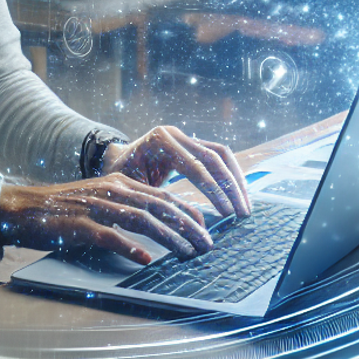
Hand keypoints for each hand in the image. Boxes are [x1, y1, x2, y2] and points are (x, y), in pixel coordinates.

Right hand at [0, 175, 212, 264]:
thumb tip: (158, 226)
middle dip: (187, 225)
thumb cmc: (66, 208)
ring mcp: (96, 207)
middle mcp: (113, 191)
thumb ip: (127, 207)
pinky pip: (110, 236)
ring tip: (187, 253)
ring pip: (142, 220)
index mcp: (120, 183)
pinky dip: (130, 247)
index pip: (163, 195)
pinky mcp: (80, 226)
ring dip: (169, 237)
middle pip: (159, 206)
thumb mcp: (101, 199)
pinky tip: (145, 260)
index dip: (187, 211)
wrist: (26, 207)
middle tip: (207, 245)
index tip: (206, 228)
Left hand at [102, 125, 251, 217]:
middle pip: (214, 157)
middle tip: (243, 213)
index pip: (196, 167)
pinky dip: (230, 174)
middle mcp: (176, 133)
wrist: (113, 159)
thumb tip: (186, 225)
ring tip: (246, 205)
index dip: (215, 191)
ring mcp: (185, 136)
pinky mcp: (191, 143)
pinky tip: (237, 193)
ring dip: (236, 179)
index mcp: (160, 141)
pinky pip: (217, 156)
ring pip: (221, 154)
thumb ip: (158, 201)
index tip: (228, 213)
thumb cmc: (119, 177)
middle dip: (231, 187)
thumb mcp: (133, 189)